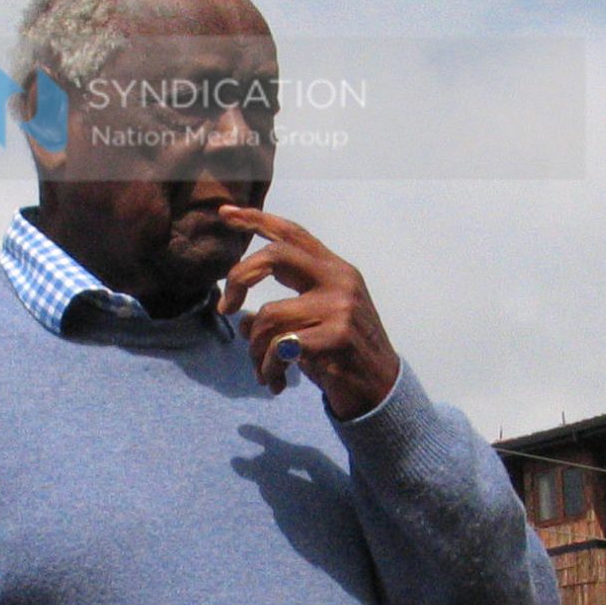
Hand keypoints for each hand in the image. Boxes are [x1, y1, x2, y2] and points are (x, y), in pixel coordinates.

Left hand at [215, 205, 402, 420]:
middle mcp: (339, 280)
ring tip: (262, 372)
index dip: (256, 220)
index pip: (292, 233)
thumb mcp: (314, 325)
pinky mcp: (337, 337)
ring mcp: (340, 307)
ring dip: (255, 351)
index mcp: (334, 269)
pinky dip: (269, 369)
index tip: (224, 213)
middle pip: (274, 257)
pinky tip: (276, 383)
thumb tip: (243, 320)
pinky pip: (280, 348)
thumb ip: (281, 313)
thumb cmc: (343, 356)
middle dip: (239, 279)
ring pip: (267, 317)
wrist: (381, 391)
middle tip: (225, 308)